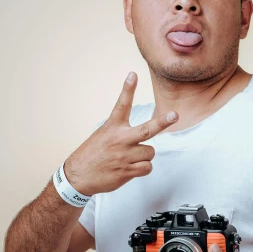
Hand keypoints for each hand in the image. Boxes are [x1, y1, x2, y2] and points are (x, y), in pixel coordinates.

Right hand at [64, 72, 177, 195]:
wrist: (78, 176)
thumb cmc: (93, 154)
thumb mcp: (103, 134)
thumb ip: (122, 132)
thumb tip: (143, 135)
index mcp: (112, 127)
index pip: (122, 105)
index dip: (128, 89)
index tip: (133, 74)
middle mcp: (119, 140)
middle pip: (147, 129)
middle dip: (162, 122)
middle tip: (174, 115)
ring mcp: (124, 156)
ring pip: (150, 152)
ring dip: (144, 156)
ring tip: (130, 158)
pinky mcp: (127, 171)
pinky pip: (147, 167)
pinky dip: (143, 168)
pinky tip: (131, 168)